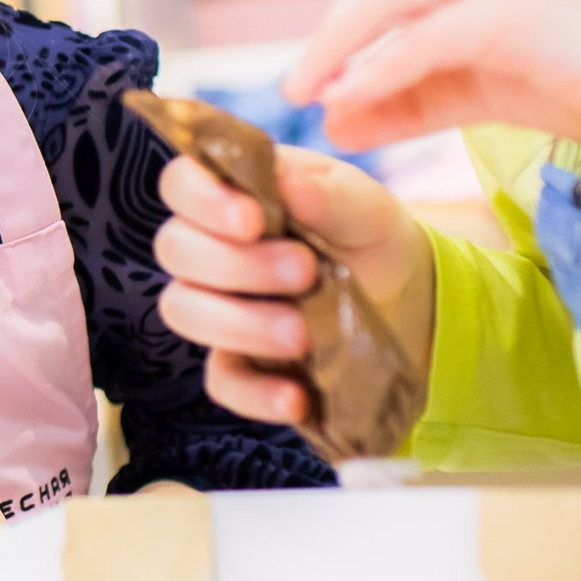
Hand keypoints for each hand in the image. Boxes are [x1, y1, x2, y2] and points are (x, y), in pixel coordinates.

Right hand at [155, 148, 432, 429]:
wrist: (405, 302)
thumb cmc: (368, 237)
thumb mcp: (365, 208)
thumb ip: (330, 193)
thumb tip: (289, 183)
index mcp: (233, 196)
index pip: (181, 184)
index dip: (203, 199)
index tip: (254, 219)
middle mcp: (211, 250)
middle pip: (176, 250)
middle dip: (238, 264)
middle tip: (306, 270)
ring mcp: (218, 310)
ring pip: (186, 311)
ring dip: (242, 323)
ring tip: (305, 333)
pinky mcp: (238, 365)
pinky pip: (222, 382)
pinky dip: (256, 393)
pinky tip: (297, 396)